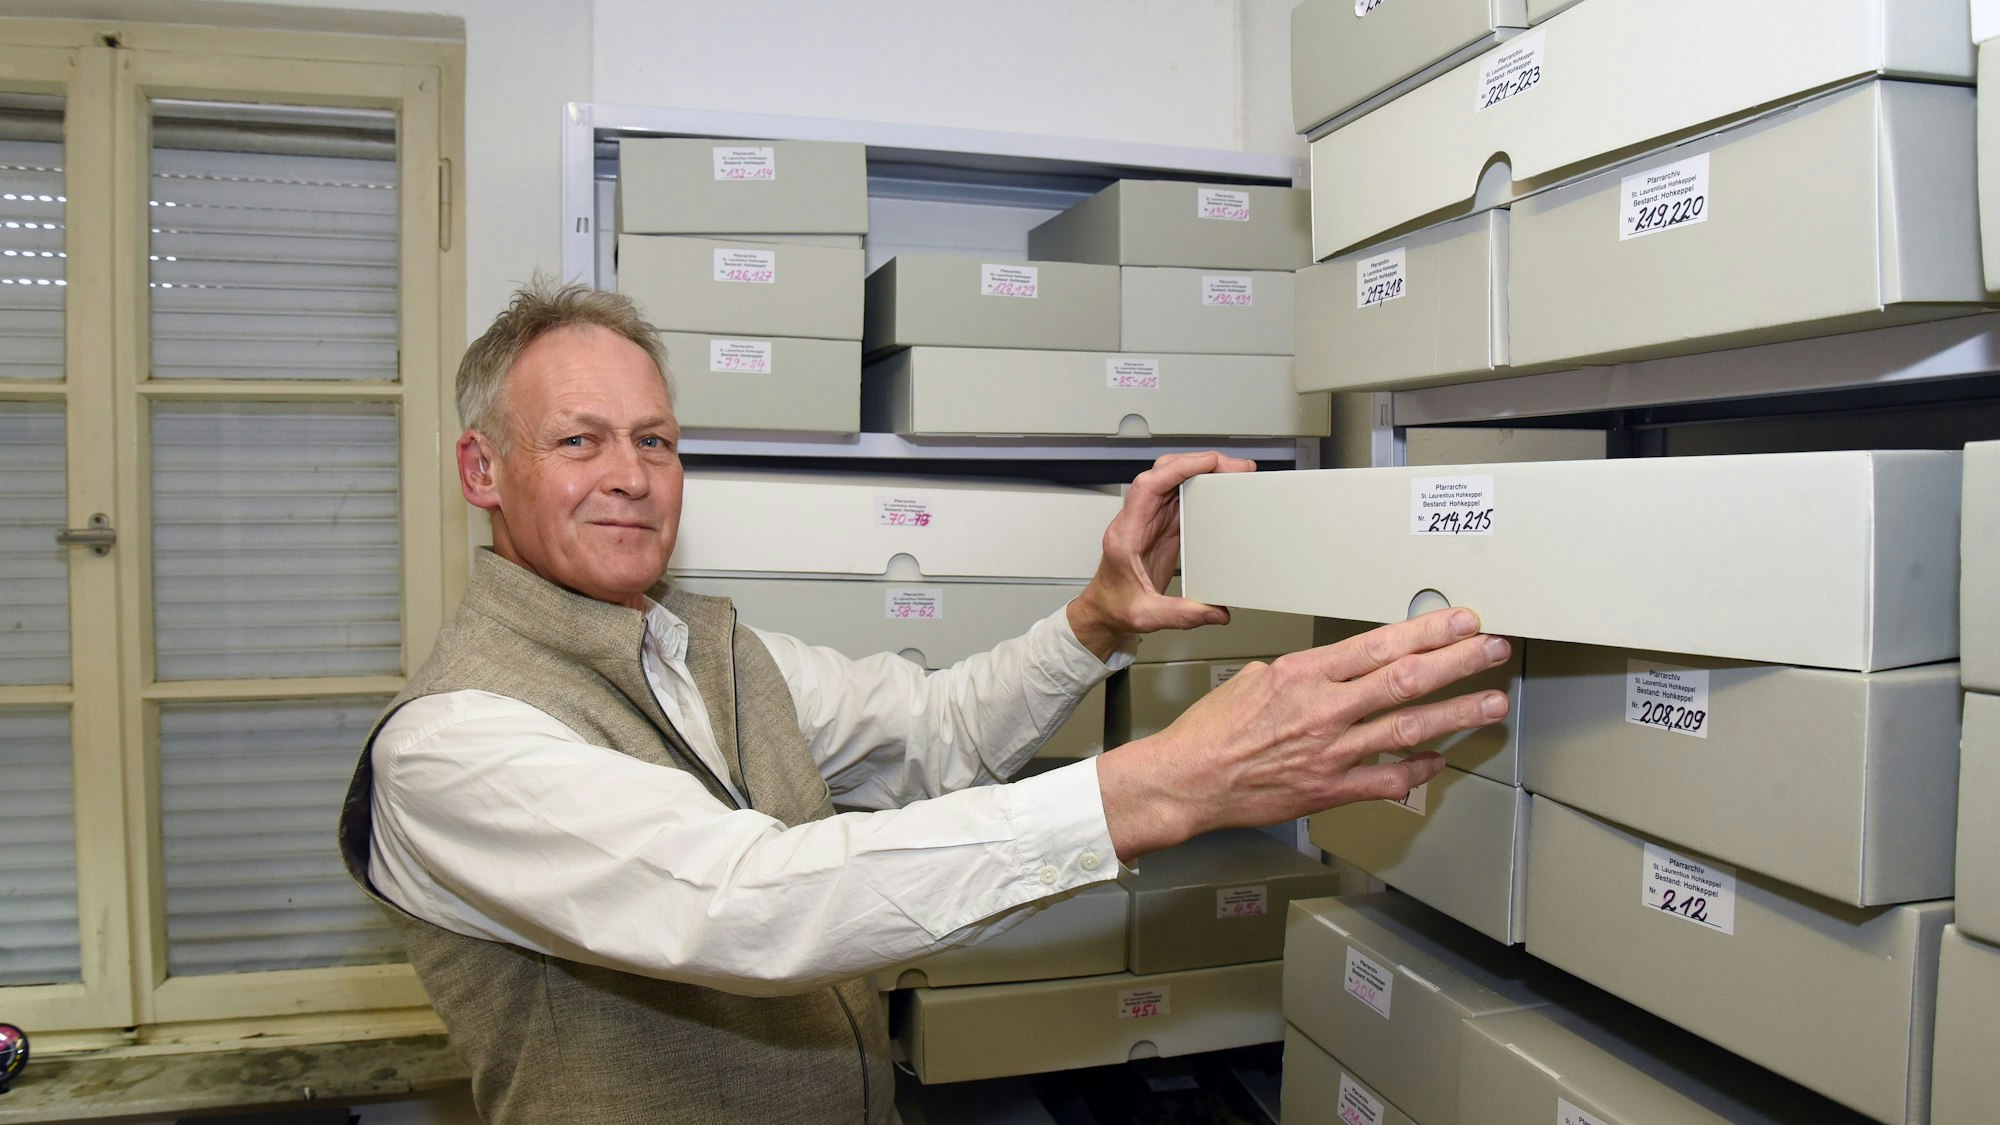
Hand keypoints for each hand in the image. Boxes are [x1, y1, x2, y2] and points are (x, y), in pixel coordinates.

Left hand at [1066, 451, 1257, 660]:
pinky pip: (1179, 497)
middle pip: (1163, 473)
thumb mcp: (1146, 616)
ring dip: (1201, 472)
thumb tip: (1218, 612)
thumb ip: (1181, 615)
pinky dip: (1200, 488)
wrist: (1104, 610)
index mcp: (1126, 534)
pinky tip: (1219, 489)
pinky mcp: (1160, 526)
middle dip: (1198, 463)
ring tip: (1233, 473)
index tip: (1209, 462)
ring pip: (1172, 480)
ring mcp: (1148, 521)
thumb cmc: (1114, 607)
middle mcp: (1136, 520)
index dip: (1178, 468)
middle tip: (1233, 467)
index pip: (1148, 486)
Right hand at [1095, 608, 1511, 863]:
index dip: (1428, 632)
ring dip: (1457, 714)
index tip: (1460, 621)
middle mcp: (1324, 711)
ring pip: (1408, 729)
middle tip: (1492, 649)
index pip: (1380, 645)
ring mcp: (1332, 753)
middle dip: (1457, 662)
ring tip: (1492, 702)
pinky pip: (1387, 781)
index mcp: (1305, 675)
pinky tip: (1441, 759)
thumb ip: (1304, 673)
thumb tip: (1335, 670)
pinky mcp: (1331, 790)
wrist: (1189, 780)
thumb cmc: (1213, 730)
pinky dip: (1418, 770)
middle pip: (1405, 680)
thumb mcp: (1255, 677)